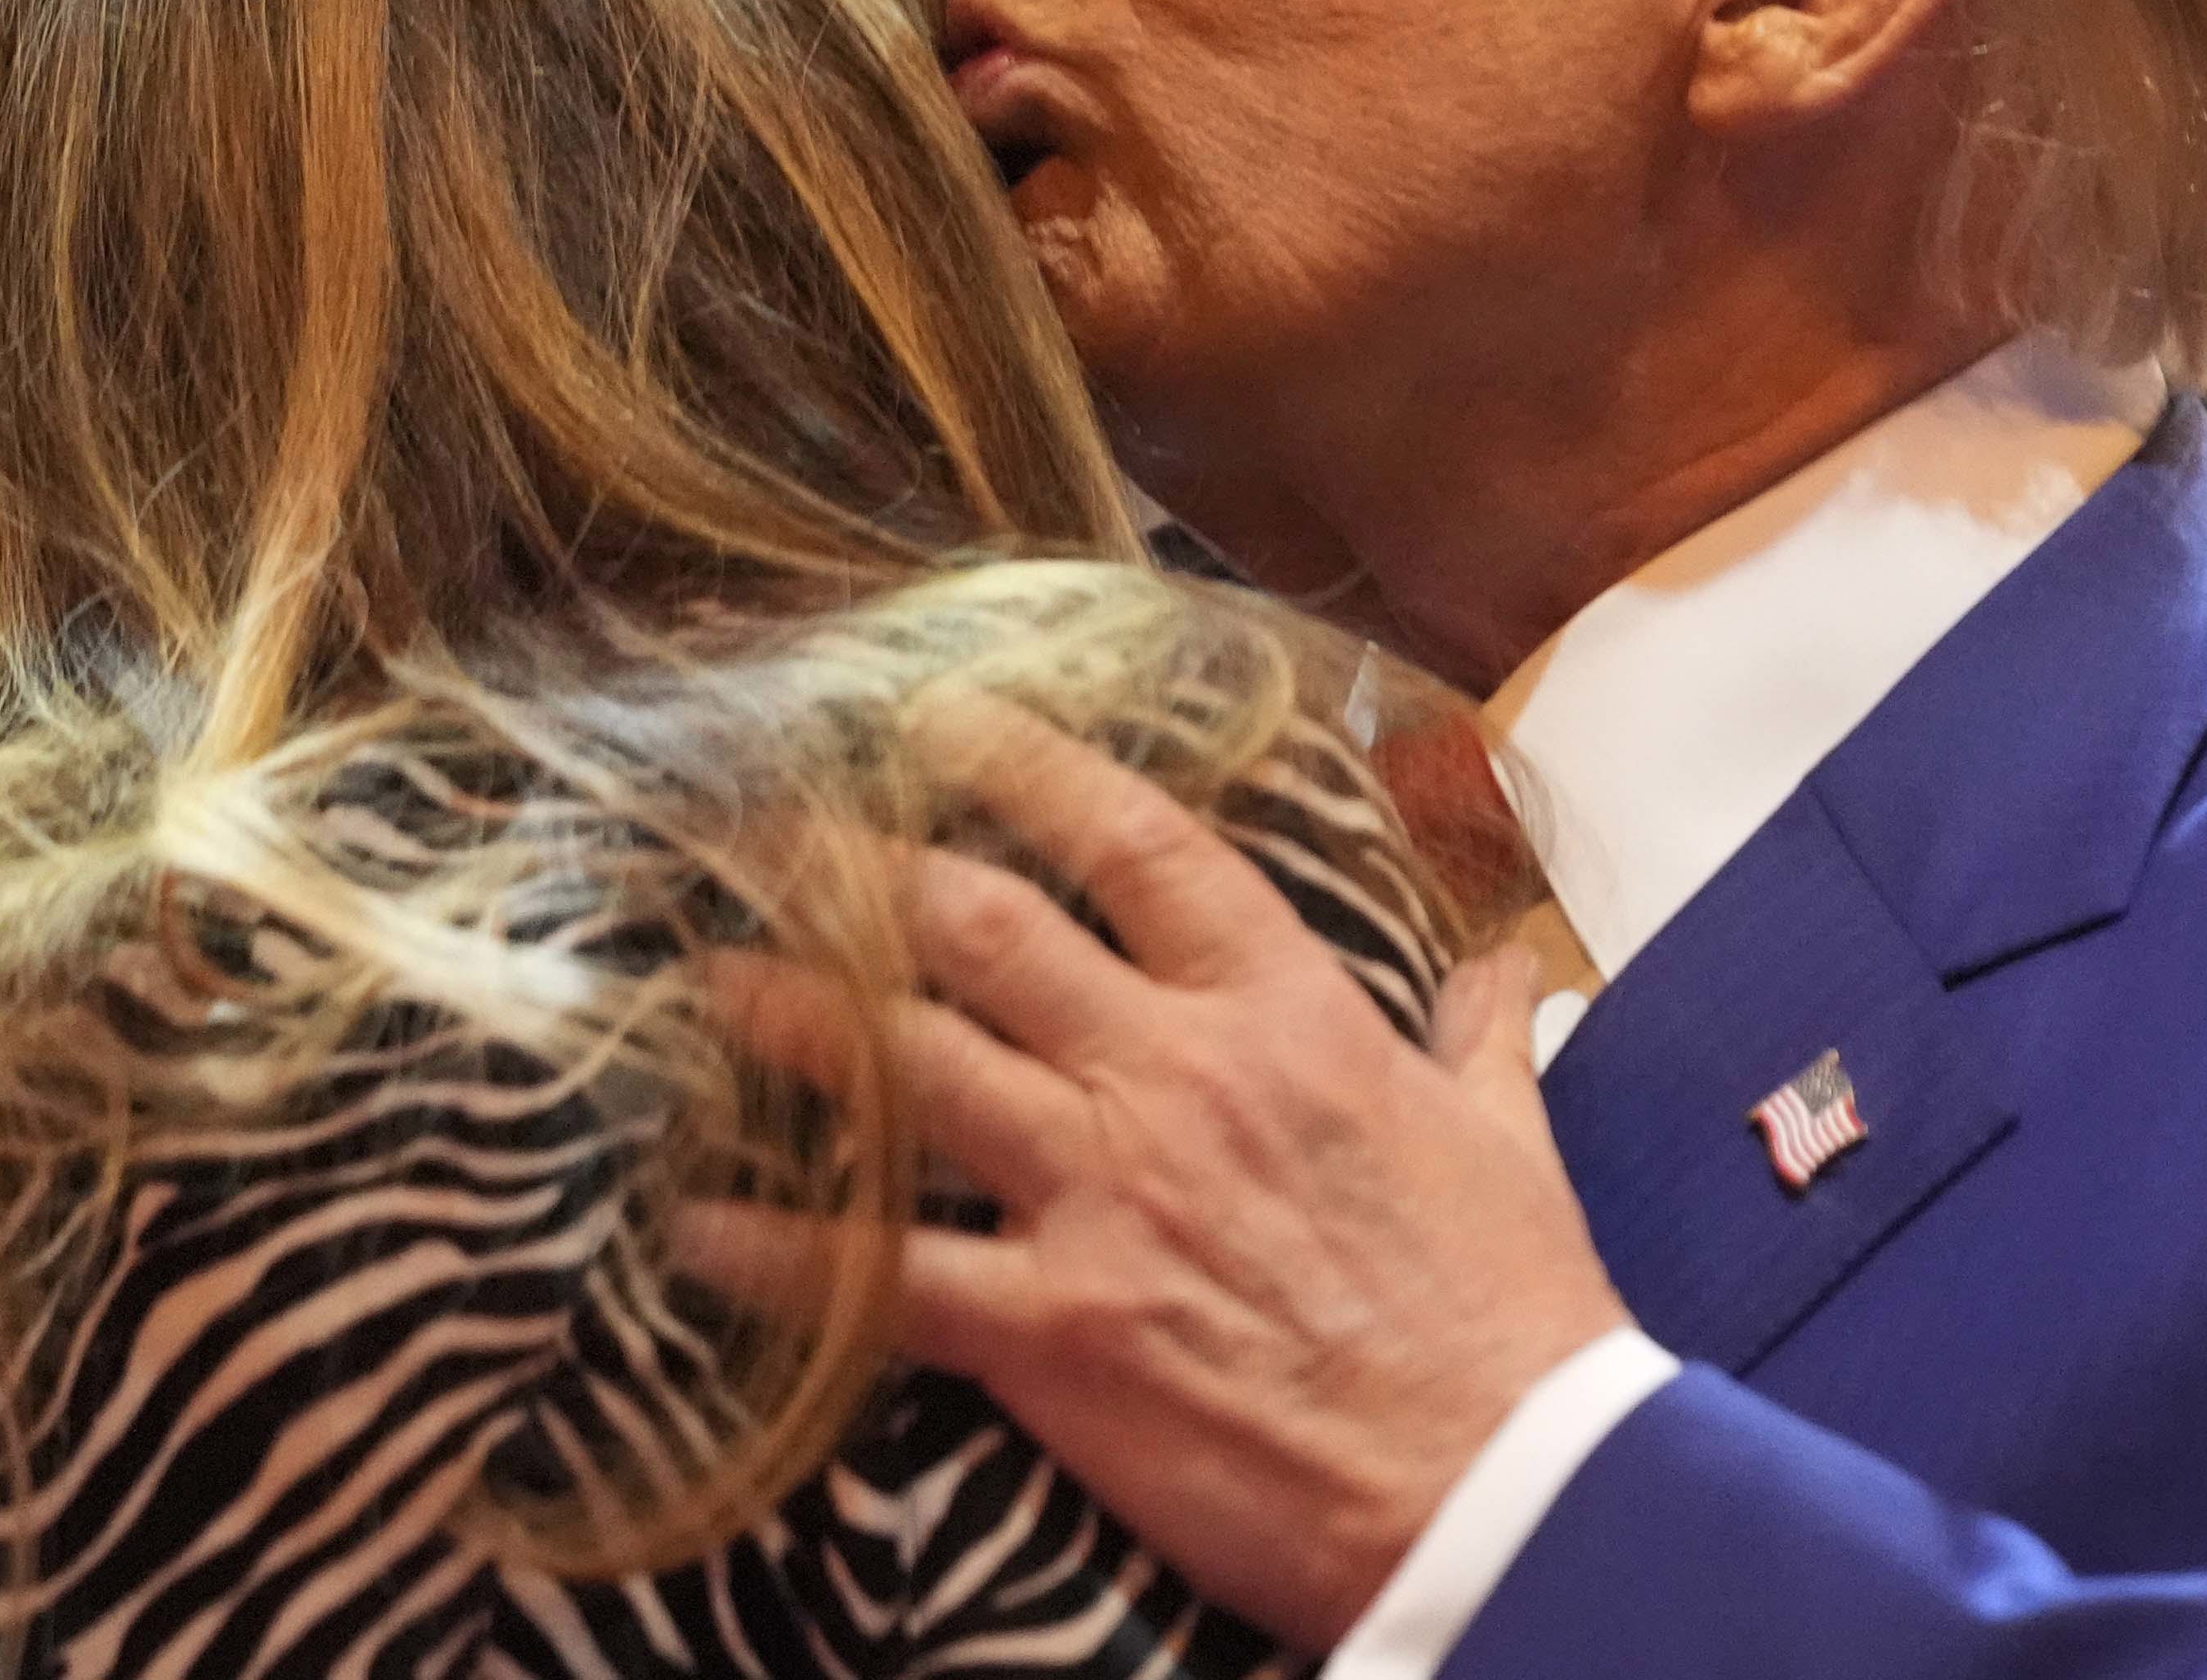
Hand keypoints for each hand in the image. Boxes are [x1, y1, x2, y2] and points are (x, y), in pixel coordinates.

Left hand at [673, 693, 1631, 1649]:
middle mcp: (1172, 1078)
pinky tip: (693, 1224)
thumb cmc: (1513, 1318)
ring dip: (793, 1018)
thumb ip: (1481, 1038)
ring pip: (908, 1065)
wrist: (1503, 1490)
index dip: (1032, 769)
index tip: (944, 717)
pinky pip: (883, 1273)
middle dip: (867, 871)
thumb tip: (1502, 962)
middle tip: (774, 831)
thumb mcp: (1509, 1145)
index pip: (1140, 848)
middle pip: (983, 930)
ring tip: (709, 980)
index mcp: (1286, 1017)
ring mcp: (1102, 1198)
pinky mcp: (1054, 1330)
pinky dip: (779, 1250)